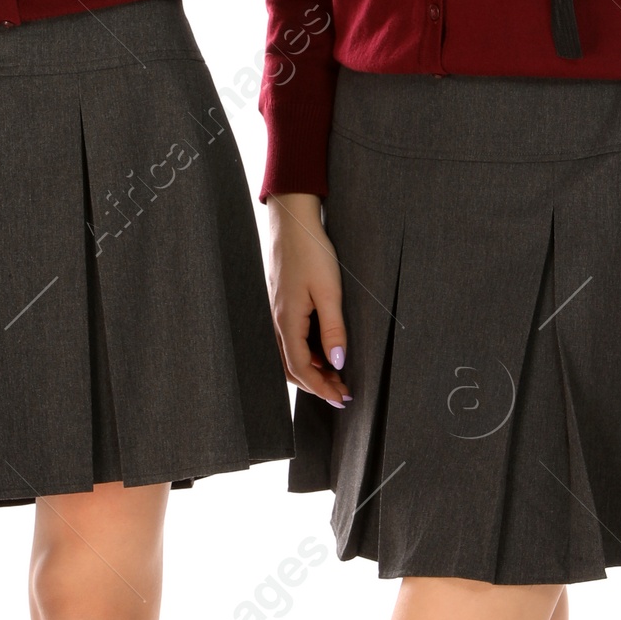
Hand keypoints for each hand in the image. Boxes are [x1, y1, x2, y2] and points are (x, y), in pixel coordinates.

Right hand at [266, 194, 349, 408]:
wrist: (292, 221)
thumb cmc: (311, 251)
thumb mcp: (329, 290)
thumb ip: (333, 329)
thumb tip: (338, 363)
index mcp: (287, 321)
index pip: (301, 369)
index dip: (321, 388)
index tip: (342, 398)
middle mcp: (277, 321)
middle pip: (291, 368)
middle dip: (316, 385)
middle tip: (342, 393)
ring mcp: (277, 312)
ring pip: (290, 354)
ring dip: (312, 370)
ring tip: (337, 375)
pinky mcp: (282, 303)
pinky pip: (291, 339)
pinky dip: (307, 353)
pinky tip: (325, 350)